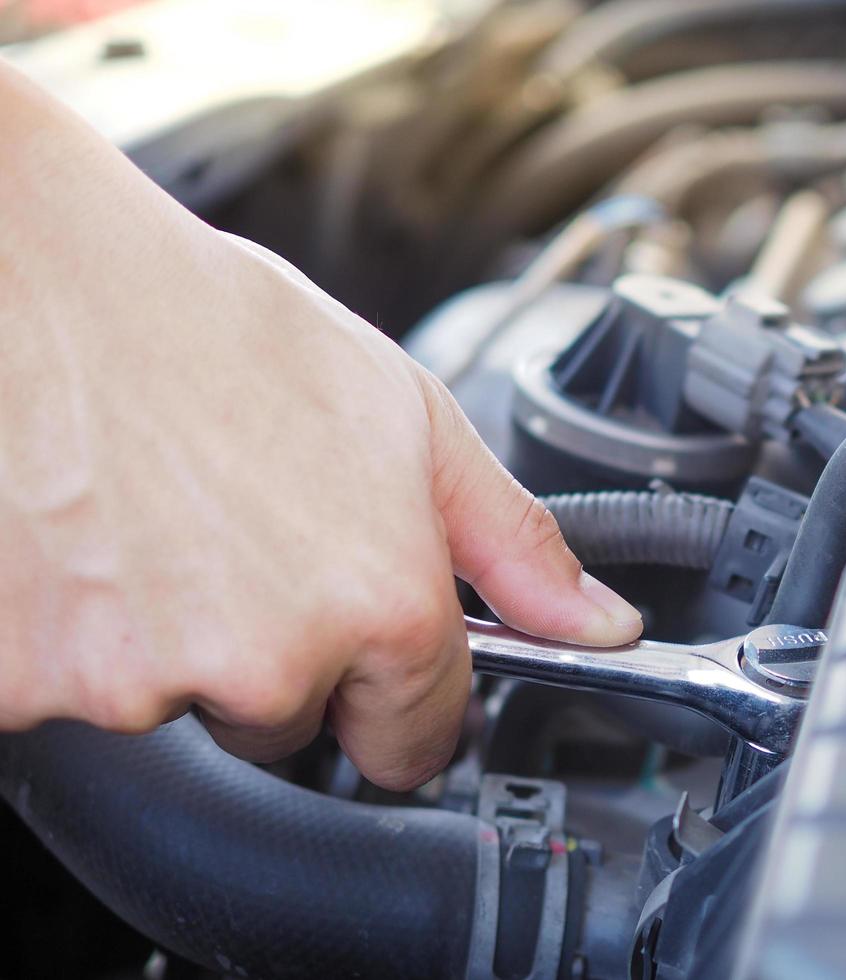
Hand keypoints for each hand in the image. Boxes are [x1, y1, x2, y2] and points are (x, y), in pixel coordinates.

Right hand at [0, 64, 641, 789]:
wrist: (39, 280)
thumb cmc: (216, 328)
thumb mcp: (409, 419)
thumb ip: (516, 545)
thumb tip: (600, 627)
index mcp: (380, 605)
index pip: (417, 740)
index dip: (399, 699)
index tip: (371, 659)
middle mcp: (268, 661)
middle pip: (292, 727)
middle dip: (280, 658)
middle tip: (242, 537)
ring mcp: (139, 681)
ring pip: (184, 707)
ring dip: (178, 642)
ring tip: (159, 520)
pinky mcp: (28, 681)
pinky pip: (73, 696)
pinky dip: (77, 638)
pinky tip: (90, 542)